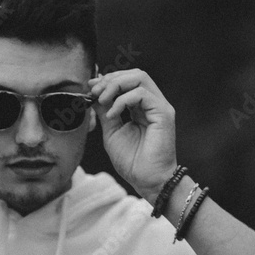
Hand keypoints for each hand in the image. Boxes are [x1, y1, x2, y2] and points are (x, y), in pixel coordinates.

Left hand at [90, 68, 177, 201]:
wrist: (148, 180)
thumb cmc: (132, 161)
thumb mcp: (112, 132)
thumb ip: (105, 112)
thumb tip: (94, 94)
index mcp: (142, 107)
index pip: (128, 81)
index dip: (108, 80)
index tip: (91, 87)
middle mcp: (153, 103)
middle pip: (135, 74)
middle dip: (111, 79)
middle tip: (95, 92)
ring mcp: (159, 107)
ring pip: (140, 78)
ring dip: (115, 85)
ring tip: (102, 100)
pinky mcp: (163, 113)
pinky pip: (142, 94)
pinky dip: (122, 100)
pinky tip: (112, 114)